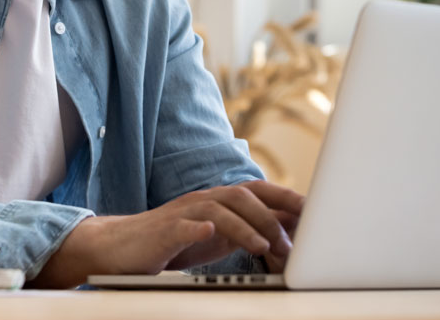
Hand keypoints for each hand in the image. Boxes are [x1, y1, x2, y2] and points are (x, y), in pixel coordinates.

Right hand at [29, 181, 303, 287]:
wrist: (124, 247)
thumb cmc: (173, 242)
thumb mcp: (217, 236)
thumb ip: (247, 229)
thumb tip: (287, 233)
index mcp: (218, 201)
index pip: (257, 191)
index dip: (285, 197)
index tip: (315, 211)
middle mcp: (203, 200)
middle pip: (242, 194)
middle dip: (272, 212)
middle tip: (294, 238)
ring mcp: (183, 213)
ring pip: (219, 208)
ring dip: (246, 226)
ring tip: (265, 246)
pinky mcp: (164, 230)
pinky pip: (183, 225)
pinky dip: (199, 227)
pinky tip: (211, 232)